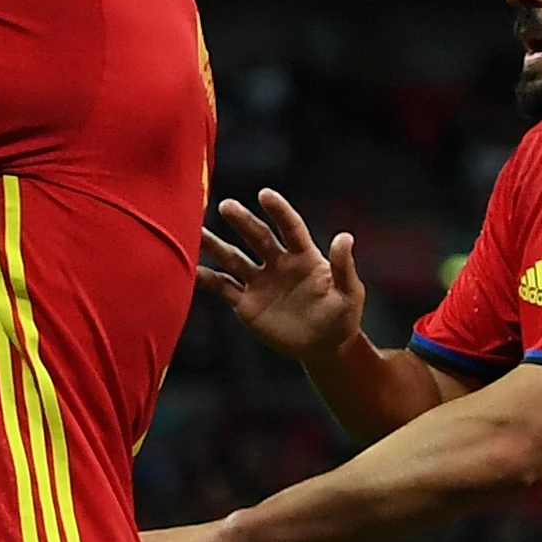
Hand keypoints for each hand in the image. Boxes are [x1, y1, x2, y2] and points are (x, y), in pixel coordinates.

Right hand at [198, 190, 363, 364]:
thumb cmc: (343, 318)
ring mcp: (260, 282)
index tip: (264, 194)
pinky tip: (192, 271)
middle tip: (225, 206)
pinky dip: (207, 279)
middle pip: (257, 237)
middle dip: (242, 221)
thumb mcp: (350, 292)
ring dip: (215, 245)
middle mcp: (278, 264)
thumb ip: (343, 266)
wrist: (324, 347)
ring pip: (233, 258)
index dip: (278, 211)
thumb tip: (344, 237)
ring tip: (195, 232)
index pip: (290, 228)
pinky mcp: (246, 303)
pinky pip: (223, 287)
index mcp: (304, 256)